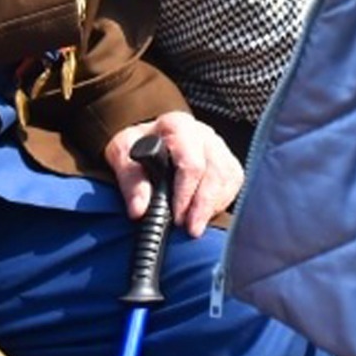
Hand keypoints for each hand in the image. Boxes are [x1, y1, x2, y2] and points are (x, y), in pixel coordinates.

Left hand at [104, 111, 241, 237]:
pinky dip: (223, 200)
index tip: (178, 218)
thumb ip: (130, 181)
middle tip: (190, 230)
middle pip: (215, 172)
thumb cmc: (135, 146)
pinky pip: (234, 181)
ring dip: (214, 205)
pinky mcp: (226, 159)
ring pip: (228, 177)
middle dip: (203, 205)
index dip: (186, 194)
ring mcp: (217, 145)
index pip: (191, 163)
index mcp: (176, 126)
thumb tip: (139, 210)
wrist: (144, 139)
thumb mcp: (121, 155)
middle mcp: (202, 133)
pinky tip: (206, 212)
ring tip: (196, 225)